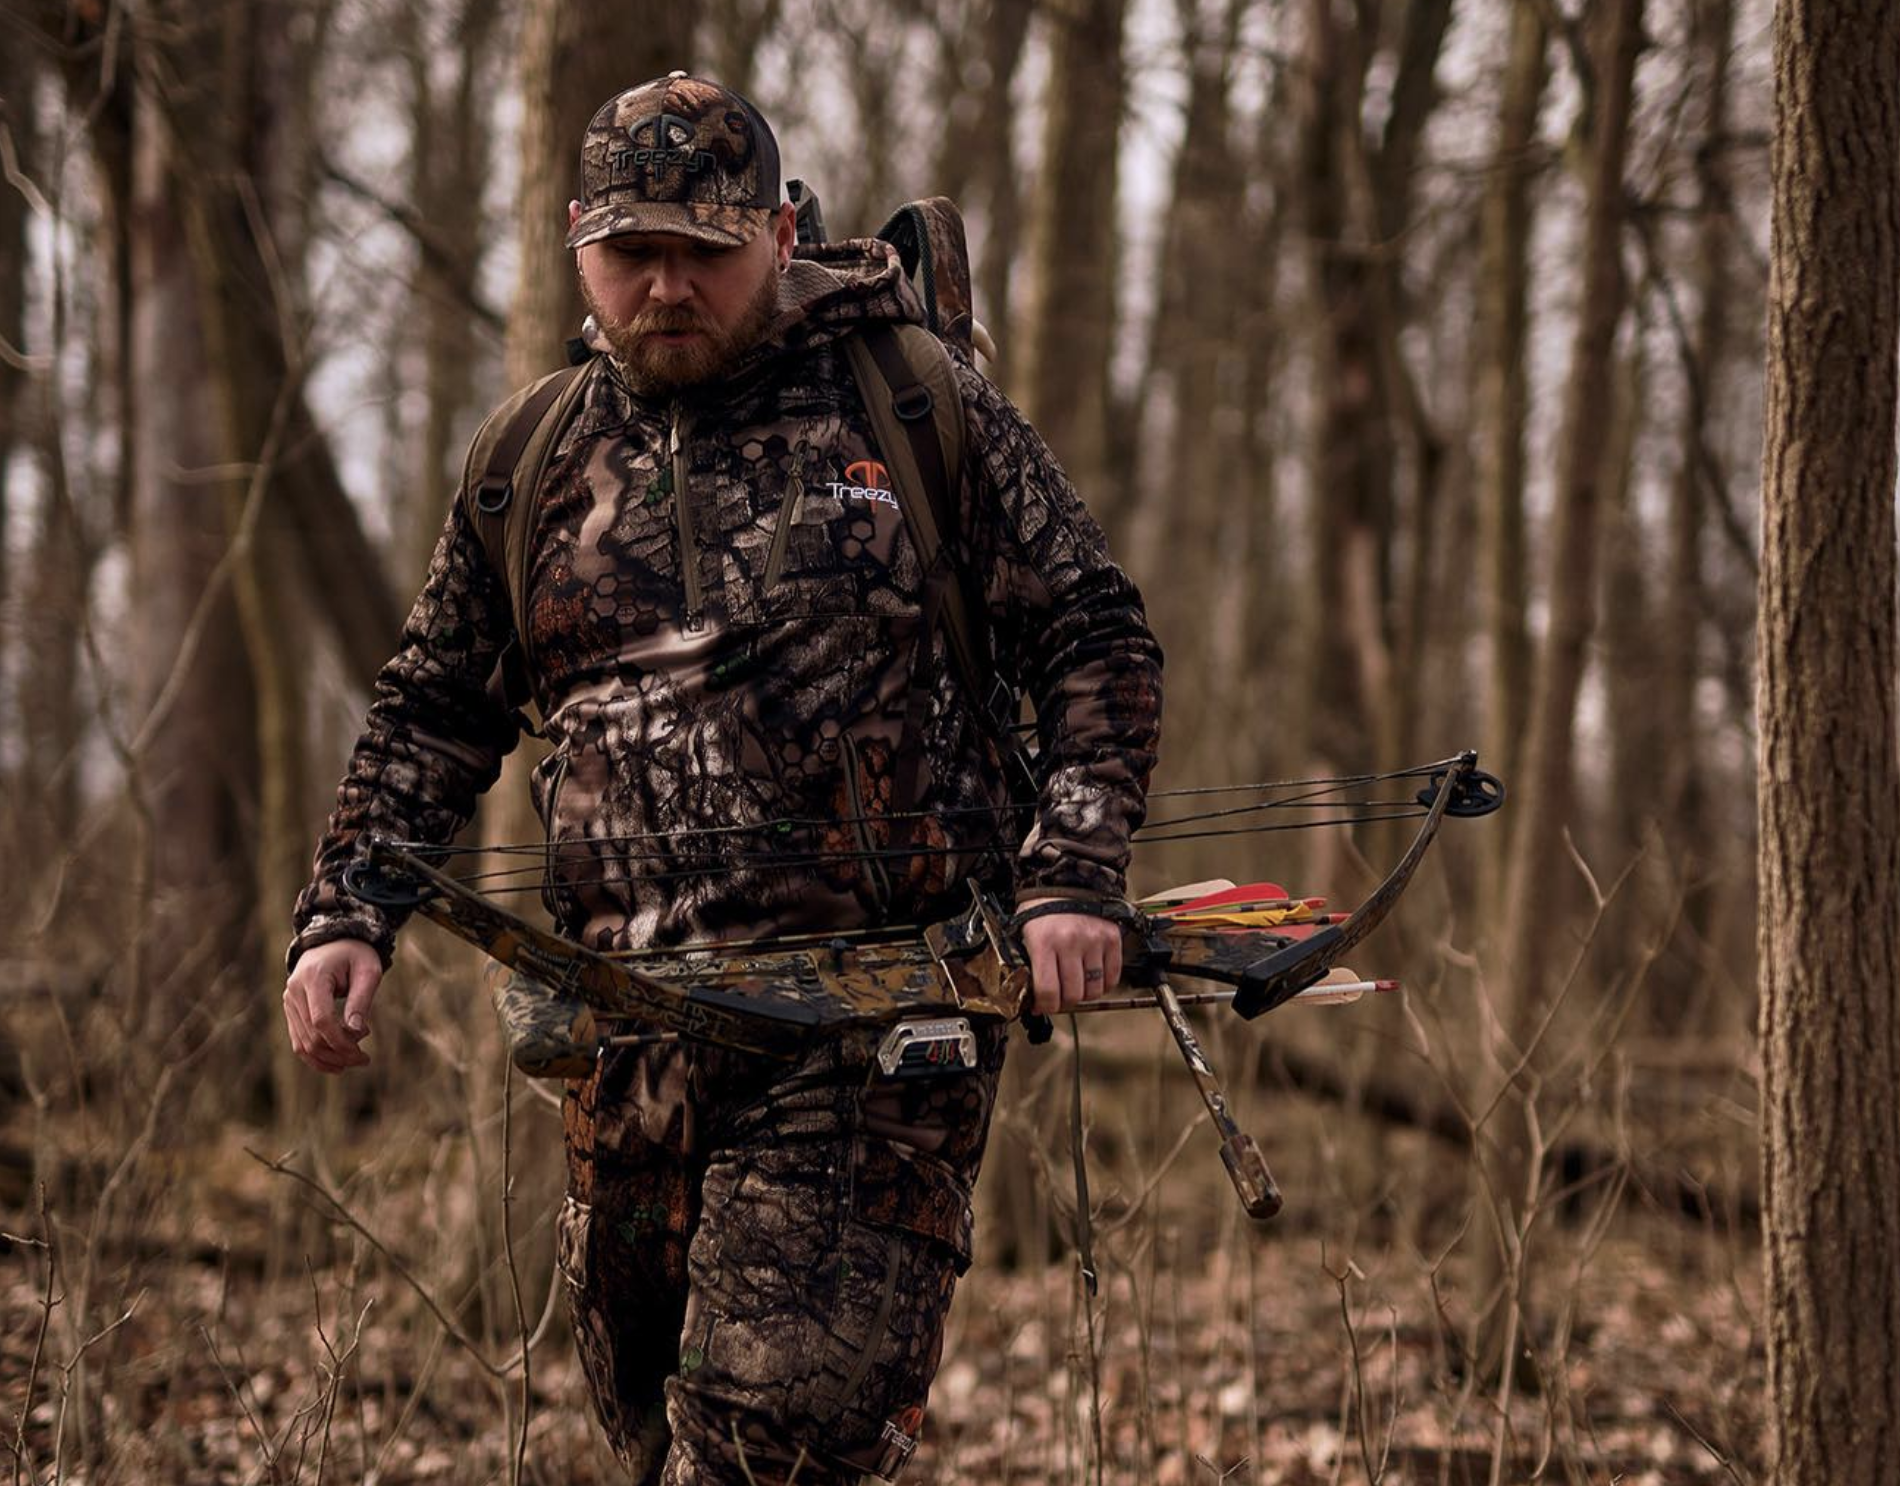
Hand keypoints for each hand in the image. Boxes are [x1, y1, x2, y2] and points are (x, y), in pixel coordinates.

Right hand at [283, 939, 383, 1074]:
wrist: (334, 941)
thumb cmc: (356, 955)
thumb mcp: (368, 971)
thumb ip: (361, 1000)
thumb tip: (356, 1033)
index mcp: (313, 977)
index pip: (321, 1019)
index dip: (340, 1041)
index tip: (362, 1053)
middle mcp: (295, 990)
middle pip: (311, 1035)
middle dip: (339, 1053)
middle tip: (364, 1059)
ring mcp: (289, 1001)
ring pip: (302, 1043)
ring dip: (328, 1059)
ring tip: (354, 1061)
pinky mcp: (291, 1010)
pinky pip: (298, 1041)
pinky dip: (315, 1056)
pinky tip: (337, 1063)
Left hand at [1017, 899, 1124, 1015]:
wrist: (1066, 880)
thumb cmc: (1042, 908)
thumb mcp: (1025, 934)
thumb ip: (1030, 964)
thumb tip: (1032, 996)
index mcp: (1044, 942)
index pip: (1048, 991)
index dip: (1045, 1006)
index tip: (1043, 1006)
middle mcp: (1070, 942)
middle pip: (1073, 994)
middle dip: (1064, 1001)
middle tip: (1060, 997)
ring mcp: (1094, 941)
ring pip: (1094, 989)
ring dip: (1084, 994)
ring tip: (1076, 986)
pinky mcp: (1111, 938)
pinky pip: (1113, 976)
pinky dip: (1104, 983)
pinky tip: (1093, 978)